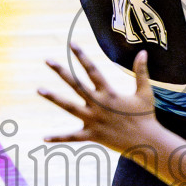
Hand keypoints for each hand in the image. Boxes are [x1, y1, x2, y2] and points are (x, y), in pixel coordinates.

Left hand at [39, 47, 158, 154]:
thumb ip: (141, 72)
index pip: (92, 70)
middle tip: (48, 60)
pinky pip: (72, 137)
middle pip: (76, 85)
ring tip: (39, 89)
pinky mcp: (92, 135)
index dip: (82, 56)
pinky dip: (58, 138)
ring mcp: (93, 120)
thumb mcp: (145, 92)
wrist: (146, 142)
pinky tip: (44, 138)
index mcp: (109, 93)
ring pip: (69, 107)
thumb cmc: (146, 116)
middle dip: (61, 71)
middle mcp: (98, 105)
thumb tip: (143, 52)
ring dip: (54, 98)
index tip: (72, 44)